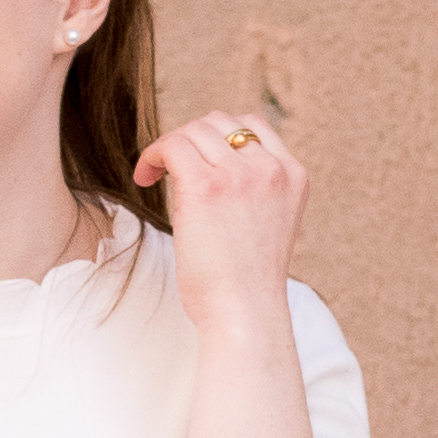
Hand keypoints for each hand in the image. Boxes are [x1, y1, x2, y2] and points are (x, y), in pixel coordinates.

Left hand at [140, 107, 307, 318]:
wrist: (244, 315)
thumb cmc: (244, 284)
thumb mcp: (265, 224)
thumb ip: (249, 188)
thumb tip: (199, 161)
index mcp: (292, 176)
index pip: (254, 126)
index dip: (218, 136)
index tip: (198, 161)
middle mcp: (271, 169)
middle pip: (220, 122)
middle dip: (190, 140)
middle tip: (170, 170)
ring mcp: (242, 175)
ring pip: (194, 130)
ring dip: (169, 148)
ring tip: (154, 175)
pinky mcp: (207, 185)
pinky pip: (172, 146)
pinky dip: (152, 155)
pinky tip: (144, 178)